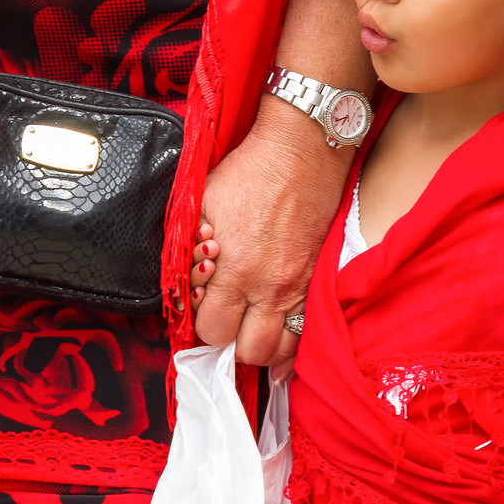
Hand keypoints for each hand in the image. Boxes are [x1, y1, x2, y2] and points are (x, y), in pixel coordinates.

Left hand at [194, 100, 349, 365]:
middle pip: (247, 351)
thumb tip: (184, 283)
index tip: (204, 309)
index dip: (203, 324)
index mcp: (234, 268)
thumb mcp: (203, 204)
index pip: (211, 329)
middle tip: (228, 322)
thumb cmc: (250, 172)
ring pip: (282, 351)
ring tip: (253, 331)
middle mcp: (269, 286)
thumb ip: (189, 247)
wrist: (303, 151)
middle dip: (232, 342)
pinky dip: (292, 343)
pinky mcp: (318, 282)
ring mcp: (299, 288)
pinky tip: (281, 338)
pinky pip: (307, 333)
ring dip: (264, 347)